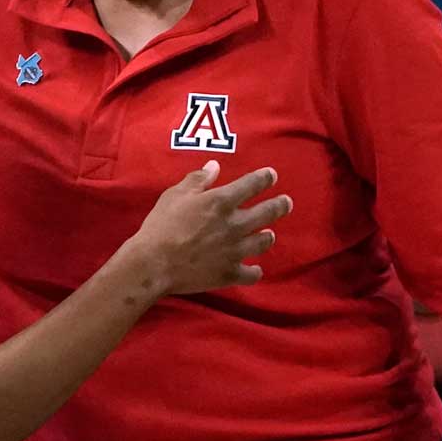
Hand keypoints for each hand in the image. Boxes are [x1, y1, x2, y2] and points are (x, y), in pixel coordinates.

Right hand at [125, 162, 290, 297]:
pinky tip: (254, 269)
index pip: (252, 184)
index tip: (272, 175)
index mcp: (222, 201)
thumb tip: (214, 166)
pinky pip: (251, 274)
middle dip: (280, 205)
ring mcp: (235, 250)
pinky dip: (254, 271)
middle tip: (286, 202)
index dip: (265, 178)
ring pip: (263, 242)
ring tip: (269, 234)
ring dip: (267, 236)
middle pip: (268, 212)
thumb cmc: (161, 225)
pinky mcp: (230, 273)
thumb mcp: (175, 195)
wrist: (154, 263)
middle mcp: (235, 224)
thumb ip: (197, 180)